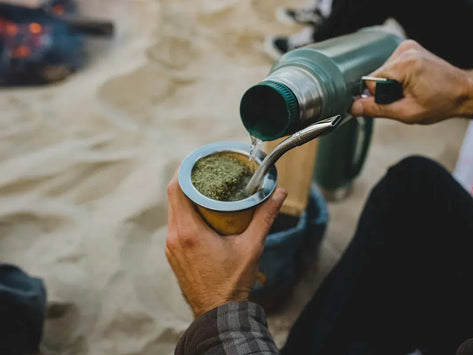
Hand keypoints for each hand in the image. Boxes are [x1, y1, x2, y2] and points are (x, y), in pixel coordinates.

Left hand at [165, 168, 286, 317]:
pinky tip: (203, 214)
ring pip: (174, 211)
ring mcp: (171, 247)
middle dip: (190, 182)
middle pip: (175, 197)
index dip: (185, 170)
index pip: (177, 189)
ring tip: (208, 190)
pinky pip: (176, 225)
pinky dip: (187, 214)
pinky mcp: (174, 254)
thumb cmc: (233, 282)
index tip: (199, 160)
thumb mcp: (252, 246)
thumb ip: (264, 216)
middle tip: (209, 172)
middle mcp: (174, 237)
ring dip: (188, 198)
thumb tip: (280, 193)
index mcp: (189, 232)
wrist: (218, 313)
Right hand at [351, 40, 472, 123]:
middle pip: (377, 76)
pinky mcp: (409, 48)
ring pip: (382, 72)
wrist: (463, 91)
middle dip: (386, 91)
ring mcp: (408, 47)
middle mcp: (405, 51)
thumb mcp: (407, 113)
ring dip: (392, 85)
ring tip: (412, 91)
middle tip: (408, 98)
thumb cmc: (441, 103)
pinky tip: (412, 83)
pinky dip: (396, 78)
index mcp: (406, 64)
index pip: (372, 83)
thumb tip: (353, 108)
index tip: (399, 103)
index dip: (381, 98)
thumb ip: (377, 109)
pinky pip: (390, 67)